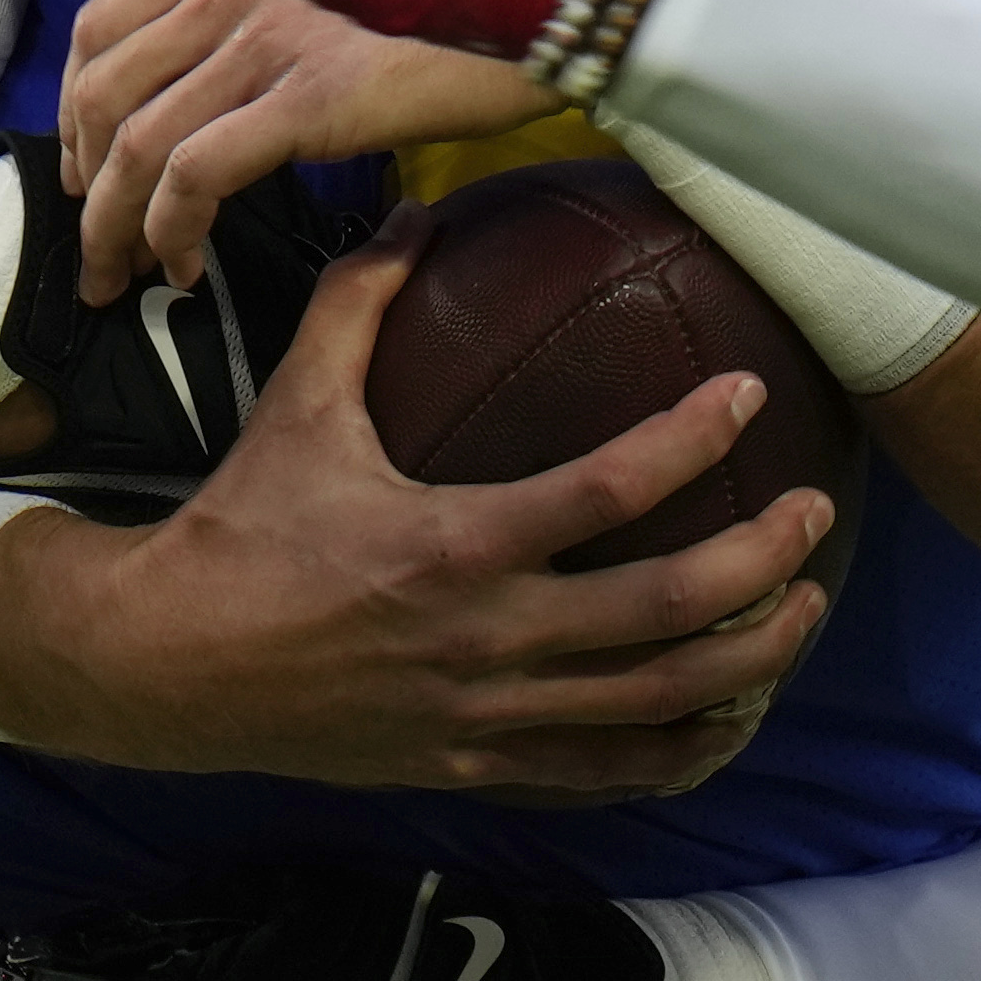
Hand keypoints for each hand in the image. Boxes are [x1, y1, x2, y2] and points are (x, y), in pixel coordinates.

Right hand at [0, 211, 833, 793]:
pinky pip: (602, 773)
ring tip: (802, 613)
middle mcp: (484, 641)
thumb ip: (362, 303)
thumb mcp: (299, 403)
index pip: (607, 491)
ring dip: (746, 663)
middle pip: (663, 613)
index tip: (747, 394)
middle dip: (760, 565)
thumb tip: (414, 207)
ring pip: (653, 706)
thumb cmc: (242, 526)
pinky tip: (724, 717)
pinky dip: (677, 751)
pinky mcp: (473, 769)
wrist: (168, 668)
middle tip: (812, 514)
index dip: (691, 439)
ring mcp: (485, 718)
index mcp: (452, 544)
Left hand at [62, 0, 551, 302]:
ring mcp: (270, 34)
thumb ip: (251, 23)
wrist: (543, 12)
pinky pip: (197, 174)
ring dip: (116, 228)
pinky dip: (174, 231)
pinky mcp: (312, 93)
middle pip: (104, 92)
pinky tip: (191, 266)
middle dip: (84, 186)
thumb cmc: (441, 16)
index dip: (73, 111)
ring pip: (139, 144)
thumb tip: (186, 105)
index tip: (85, 170)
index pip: (100, 27)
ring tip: (133, 278)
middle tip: (99, 251)